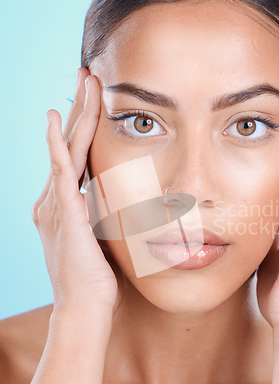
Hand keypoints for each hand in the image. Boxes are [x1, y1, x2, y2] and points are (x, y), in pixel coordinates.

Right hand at [31, 68, 122, 317]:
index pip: (77, 155)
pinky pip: (60, 171)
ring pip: (68, 148)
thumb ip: (103, 212)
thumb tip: (116, 196)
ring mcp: (57, 204)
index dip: (86, 126)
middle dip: (82, 109)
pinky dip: (58, 144)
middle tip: (89, 76)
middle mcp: (56, 198)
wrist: (86, 307)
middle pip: (71, 143)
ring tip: (84, 81)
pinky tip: (56, 118)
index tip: (98, 99)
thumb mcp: (100, 235)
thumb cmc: (97, 278)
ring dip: (77, 114)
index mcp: (66, 203)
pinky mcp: (65, 212)